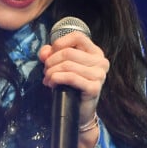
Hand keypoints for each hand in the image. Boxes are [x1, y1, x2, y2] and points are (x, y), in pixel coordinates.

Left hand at [38, 31, 108, 147]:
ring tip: (47, 79)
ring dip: (51, 72)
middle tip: (45, 71)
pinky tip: (52, 84)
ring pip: (67, 64)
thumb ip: (50, 53)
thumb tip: (45, 52)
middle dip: (51, 61)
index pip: (77, 36)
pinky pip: (70, 77)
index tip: (50, 54)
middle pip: (68, 52)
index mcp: (94, 52)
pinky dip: (56, 79)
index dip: (59, 43)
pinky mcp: (94, 88)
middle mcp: (100, 61)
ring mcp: (99, 75)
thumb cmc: (70, 85)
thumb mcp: (60, 64)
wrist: (78, 111)